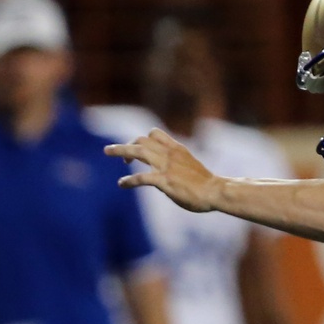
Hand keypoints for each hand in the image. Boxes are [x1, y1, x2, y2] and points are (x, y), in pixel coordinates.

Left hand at [104, 128, 219, 211]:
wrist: (215, 190)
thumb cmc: (204, 182)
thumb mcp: (189, 164)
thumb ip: (176, 162)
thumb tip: (164, 168)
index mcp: (176, 148)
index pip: (155, 133)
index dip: (141, 138)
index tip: (135, 149)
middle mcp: (169, 153)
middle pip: (142, 139)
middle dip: (125, 144)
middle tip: (110, 150)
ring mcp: (166, 166)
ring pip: (139, 151)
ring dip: (121, 150)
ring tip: (108, 152)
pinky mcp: (165, 180)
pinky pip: (141, 178)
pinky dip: (129, 180)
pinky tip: (122, 184)